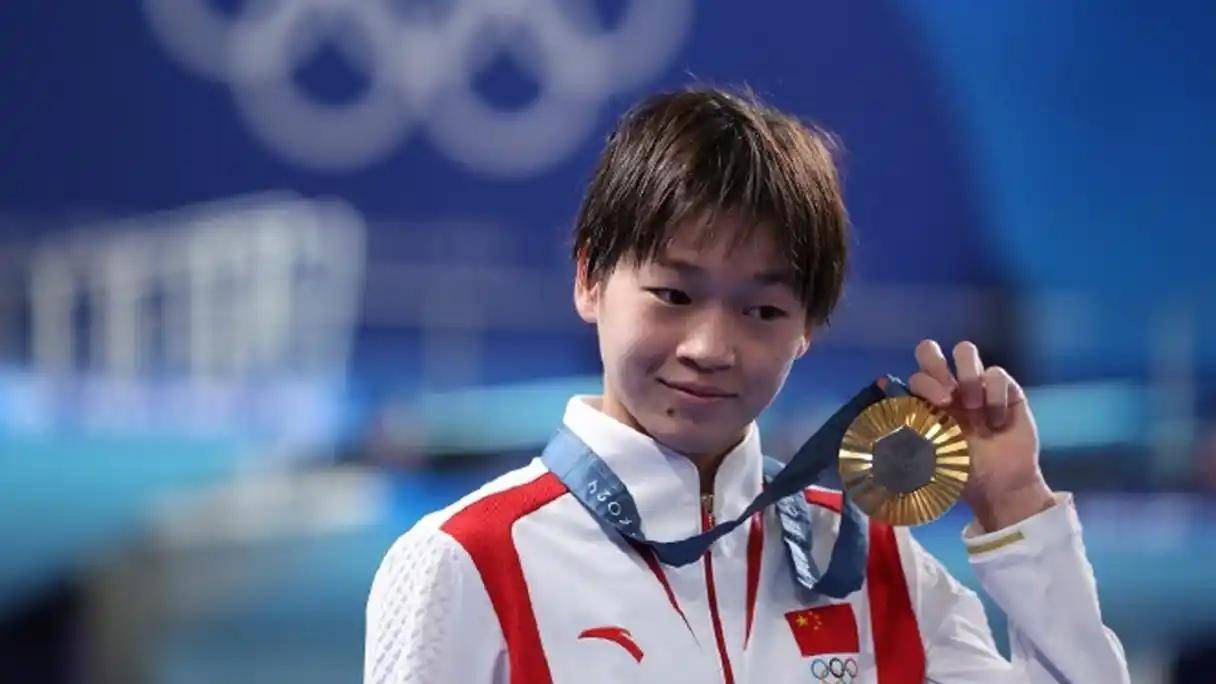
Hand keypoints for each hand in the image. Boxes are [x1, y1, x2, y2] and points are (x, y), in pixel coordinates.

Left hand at [907, 339, 1054, 531]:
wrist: (1001, 485)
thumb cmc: (963, 471)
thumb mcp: (931, 455)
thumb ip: (907, 429)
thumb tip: (881, 392)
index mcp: (928, 403)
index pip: (916, 375)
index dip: (923, 383)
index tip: (939, 405)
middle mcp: (949, 387)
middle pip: (930, 350)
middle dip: (935, 363)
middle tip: (948, 395)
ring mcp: (977, 385)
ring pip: (965, 350)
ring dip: (968, 376)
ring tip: (974, 405)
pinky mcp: (1006, 389)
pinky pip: (997, 373)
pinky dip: (997, 395)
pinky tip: (998, 420)